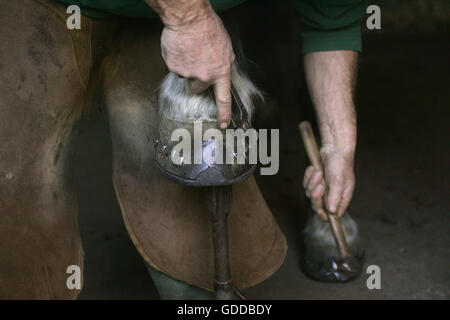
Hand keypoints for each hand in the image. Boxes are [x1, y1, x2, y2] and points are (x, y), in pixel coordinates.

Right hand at [160, 6, 234, 128]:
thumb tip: (222, 70)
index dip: (224, 113)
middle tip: (197, 63)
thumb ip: (224, 63)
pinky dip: (176, 59)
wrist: (188, 18)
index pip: (223, 98)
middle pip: (197, 88)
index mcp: (221, 72)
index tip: (222, 124)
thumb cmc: (209, 28)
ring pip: (185, 76)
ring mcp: (187, 73)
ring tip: (189, 50)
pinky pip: (174, 67)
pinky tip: (180, 48)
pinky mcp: (173, 67)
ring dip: (186, 66)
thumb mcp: (226, 47)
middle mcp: (204, 76)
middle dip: (196, 79)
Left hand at [303, 145, 354, 220]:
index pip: (333, 215)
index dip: (325, 215)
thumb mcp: (339, 180)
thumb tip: (332, 212)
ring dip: (312, 183)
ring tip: (318, 172)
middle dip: (316, 196)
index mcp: (342, 198)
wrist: (334, 147)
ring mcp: (323, 189)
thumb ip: (334, 196)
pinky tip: (313, 168)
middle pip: (318, 206)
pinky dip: (308, 177)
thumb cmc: (340, 163)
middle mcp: (332, 196)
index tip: (319, 209)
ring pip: (310, 195)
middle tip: (320, 186)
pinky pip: (306, 185)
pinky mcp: (315, 182)